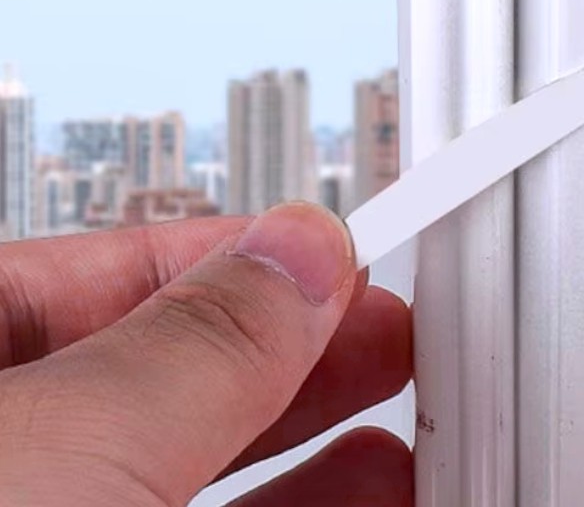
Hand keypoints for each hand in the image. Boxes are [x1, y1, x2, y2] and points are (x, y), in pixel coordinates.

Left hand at [0, 203, 412, 505]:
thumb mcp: (61, 447)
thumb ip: (193, 343)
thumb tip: (300, 250)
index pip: (91, 269)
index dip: (227, 252)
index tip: (331, 248)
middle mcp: (6, 452)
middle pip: (159, 368)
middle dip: (289, 341)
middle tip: (384, 325)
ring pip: (189, 462)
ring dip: (312, 430)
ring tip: (399, 410)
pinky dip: (298, 503)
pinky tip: (363, 489)